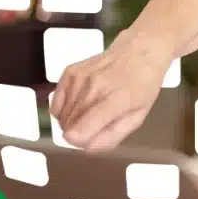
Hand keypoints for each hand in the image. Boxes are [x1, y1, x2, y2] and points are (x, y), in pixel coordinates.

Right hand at [49, 29, 172, 150]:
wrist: (139, 51)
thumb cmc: (142, 85)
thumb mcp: (138, 116)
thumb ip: (112, 136)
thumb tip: (86, 148)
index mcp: (116, 100)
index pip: (80, 131)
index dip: (81, 142)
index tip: (90, 139)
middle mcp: (94, 87)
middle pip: (68, 127)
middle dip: (79, 133)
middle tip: (95, 125)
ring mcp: (80, 78)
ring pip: (60, 116)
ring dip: (71, 121)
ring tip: (90, 113)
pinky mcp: (70, 71)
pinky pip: (55, 102)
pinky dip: (63, 109)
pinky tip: (79, 104)